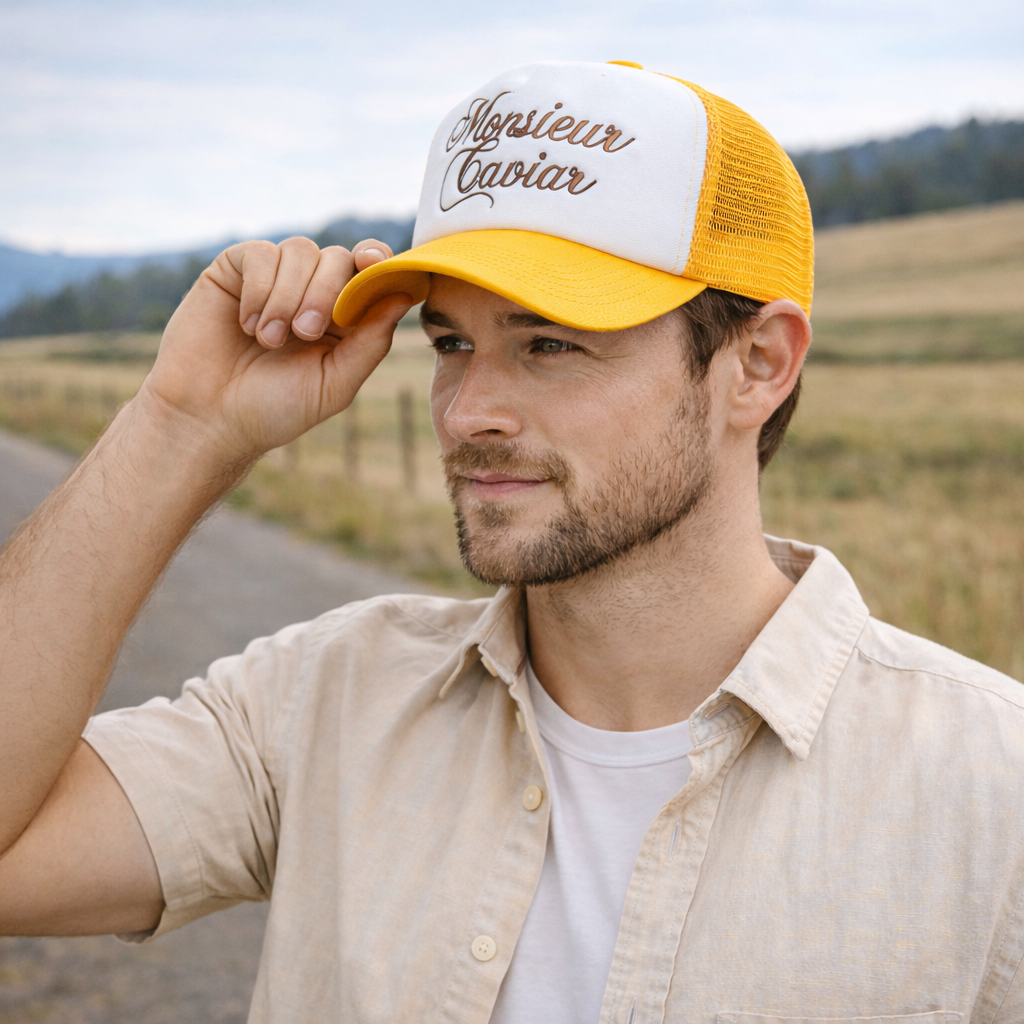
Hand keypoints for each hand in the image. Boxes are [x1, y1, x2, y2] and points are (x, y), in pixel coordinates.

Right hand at [139, 237, 411, 465]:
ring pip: (300, 251)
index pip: (371, 273)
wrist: (210, 419)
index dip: (378, 262)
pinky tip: (247, 326)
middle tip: (304, 334)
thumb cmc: (275, 410)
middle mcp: (312, 292)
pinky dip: (259, 290)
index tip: (374, 266)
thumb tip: (404, 294)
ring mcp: (274, 278)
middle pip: (339, 258)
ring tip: (269, 340)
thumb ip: (371, 341)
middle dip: (326, 292)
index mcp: (344, 319)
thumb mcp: (335, 383)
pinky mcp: (235, 271)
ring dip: (289, 296)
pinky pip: (260, 254)